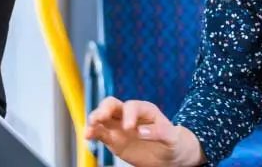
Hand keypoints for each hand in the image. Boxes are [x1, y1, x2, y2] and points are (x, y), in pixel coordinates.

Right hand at [84, 97, 205, 166]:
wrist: (168, 156)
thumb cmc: (172, 142)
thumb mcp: (172, 137)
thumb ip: (159, 131)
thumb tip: (140, 131)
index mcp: (144, 110)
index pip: (132, 106)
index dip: (129, 115)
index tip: (129, 128)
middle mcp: (128, 115)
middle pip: (112, 104)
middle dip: (104, 109)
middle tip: (101, 118)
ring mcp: (118, 126)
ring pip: (102, 116)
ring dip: (94, 119)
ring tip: (91, 127)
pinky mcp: (112, 138)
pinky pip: (100, 133)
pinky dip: (92, 132)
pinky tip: (88, 136)